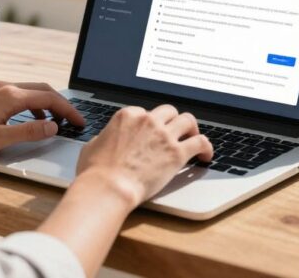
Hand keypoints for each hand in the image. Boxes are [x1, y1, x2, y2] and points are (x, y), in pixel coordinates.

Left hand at [0, 81, 85, 157]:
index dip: (68, 110)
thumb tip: (53, 127)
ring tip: (56, 122)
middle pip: (43, 89)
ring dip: (46, 103)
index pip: (49, 98)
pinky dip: (32, 104)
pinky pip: (18, 94)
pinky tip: (31, 120)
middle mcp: (5, 86)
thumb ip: (29, 133)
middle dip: (61, 104)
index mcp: (10, 96)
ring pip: (31, 90)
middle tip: (74, 120)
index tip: (80, 122)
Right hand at [73, 104, 213, 207]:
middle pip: (169, 112)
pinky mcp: (177, 153)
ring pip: (188, 120)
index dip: (151, 124)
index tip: (153, 134)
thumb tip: (104, 141)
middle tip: (175, 133)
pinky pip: (200, 142)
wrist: (109, 187)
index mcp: (128, 115)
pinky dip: (206, 147)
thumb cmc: (97, 171)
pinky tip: (205, 155)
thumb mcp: (92, 146)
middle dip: (172, 121)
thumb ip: (103, 138)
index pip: (147, 112)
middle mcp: (148, 120)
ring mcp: (164, 135)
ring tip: (193, 139)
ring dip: (191, 128)